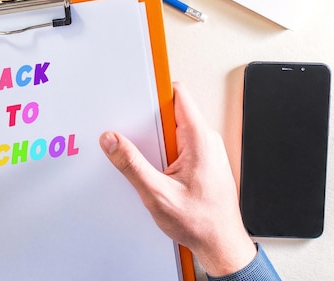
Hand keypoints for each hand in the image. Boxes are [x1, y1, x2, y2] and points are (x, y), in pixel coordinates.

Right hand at [99, 82, 255, 276]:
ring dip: (154, 140)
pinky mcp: (200, 160)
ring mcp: (204, 150)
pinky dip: (162, 152)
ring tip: (148, 163)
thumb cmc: (201, 222)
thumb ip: (131, 164)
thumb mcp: (157, 194)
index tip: (135, 88)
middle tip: (133, 137)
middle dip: (147, 120)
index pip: (177, 94)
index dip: (153, 88)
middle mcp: (205, 140)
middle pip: (170, 111)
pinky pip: (177, 144)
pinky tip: (155, 171)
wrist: (220, 245)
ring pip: (172, 129)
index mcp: (200, 139)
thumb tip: (112, 141)